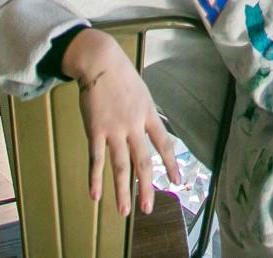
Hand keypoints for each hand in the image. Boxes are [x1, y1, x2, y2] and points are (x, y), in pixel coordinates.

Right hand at [61, 28, 180, 216]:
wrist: (100, 62)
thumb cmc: (121, 76)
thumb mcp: (142, 92)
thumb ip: (145, 114)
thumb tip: (152, 131)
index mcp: (148, 114)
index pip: (164, 143)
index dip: (170, 164)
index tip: (176, 181)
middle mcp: (134, 125)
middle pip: (143, 161)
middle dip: (146, 187)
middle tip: (148, 208)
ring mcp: (114, 129)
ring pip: (120, 165)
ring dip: (122, 190)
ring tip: (124, 211)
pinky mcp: (96, 130)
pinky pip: (96, 158)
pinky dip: (95, 178)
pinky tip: (95, 195)